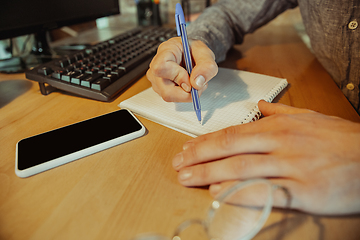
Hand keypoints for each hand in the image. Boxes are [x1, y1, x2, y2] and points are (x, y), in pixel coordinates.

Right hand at [146, 37, 217, 101]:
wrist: (192, 54)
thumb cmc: (195, 51)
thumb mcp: (205, 53)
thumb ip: (206, 67)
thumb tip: (197, 84)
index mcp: (165, 50)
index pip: (161, 68)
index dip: (178, 77)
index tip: (191, 78)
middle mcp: (156, 65)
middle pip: (165, 90)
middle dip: (186, 92)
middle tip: (198, 84)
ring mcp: (156, 79)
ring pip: (169, 96)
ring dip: (187, 93)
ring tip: (193, 81)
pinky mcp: (160, 89)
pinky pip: (173, 98)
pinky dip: (184, 95)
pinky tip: (187, 84)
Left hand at [172, 100, 359, 214]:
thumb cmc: (340, 140)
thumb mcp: (310, 118)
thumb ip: (281, 111)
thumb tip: (259, 106)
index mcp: (279, 127)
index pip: (232, 133)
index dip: (205, 142)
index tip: (186, 149)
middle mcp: (281, 144)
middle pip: (230, 149)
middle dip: (199, 157)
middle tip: (178, 164)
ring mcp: (290, 168)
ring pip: (241, 169)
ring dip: (209, 174)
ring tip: (187, 179)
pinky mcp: (302, 192)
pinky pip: (265, 192)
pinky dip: (239, 193)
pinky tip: (219, 194)